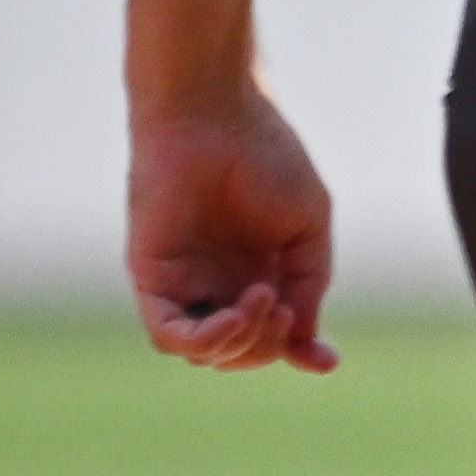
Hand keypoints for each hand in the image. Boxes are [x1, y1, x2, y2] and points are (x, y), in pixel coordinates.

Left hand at [129, 93, 340, 372]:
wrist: (217, 114)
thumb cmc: (266, 158)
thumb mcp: (308, 232)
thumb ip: (308, 288)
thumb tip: (306, 346)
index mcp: (253, 271)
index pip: (267, 335)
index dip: (296, 353)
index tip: (324, 361)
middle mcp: (214, 282)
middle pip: (236, 352)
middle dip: (269, 347)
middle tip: (285, 308)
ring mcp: (181, 281)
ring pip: (203, 352)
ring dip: (242, 344)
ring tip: (265, 301)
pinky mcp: (150, 274)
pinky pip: (168, 334)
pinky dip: (207, 339)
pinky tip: (236, 313)